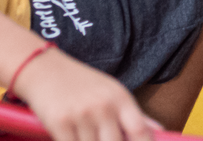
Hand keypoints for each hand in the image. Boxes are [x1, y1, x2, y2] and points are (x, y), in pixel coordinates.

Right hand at [16, 49, 159, 140]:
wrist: (43, 69)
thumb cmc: (80, 83)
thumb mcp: (110, 91)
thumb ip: (133, 114)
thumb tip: (158, 130)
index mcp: (120, 98)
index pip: (140, 132)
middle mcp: (103, 106)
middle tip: (102, 138)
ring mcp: (82, 115)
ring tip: (87, 136)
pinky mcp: (60, 123)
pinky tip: (74, 138)